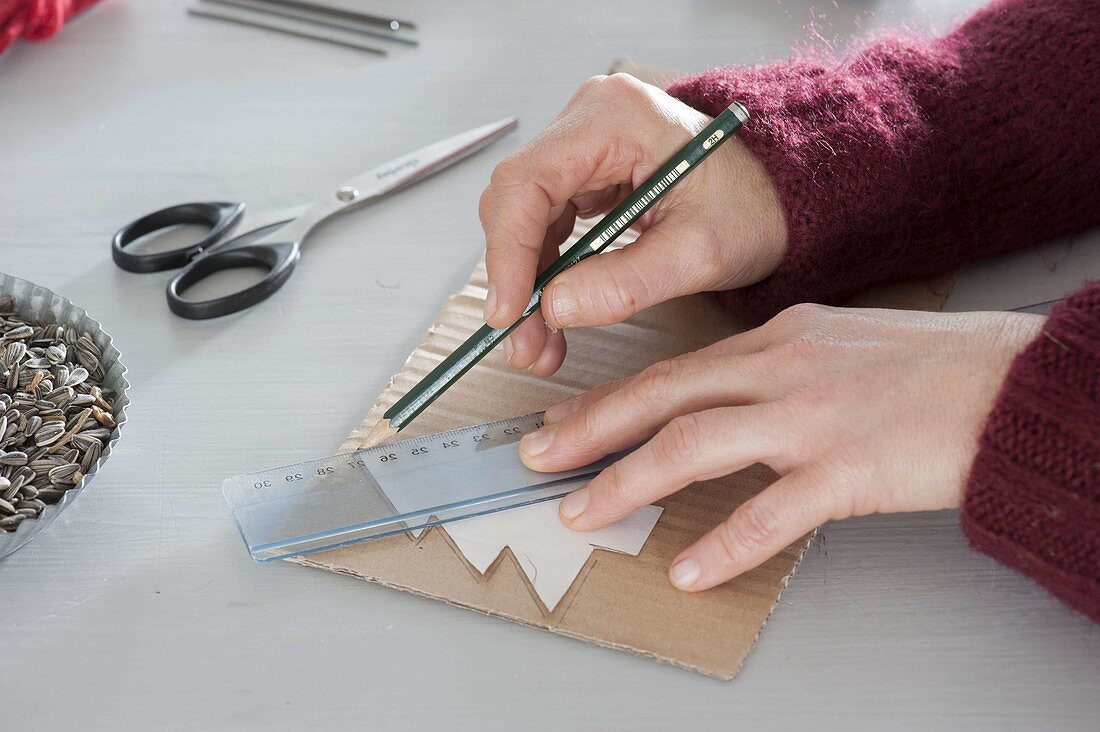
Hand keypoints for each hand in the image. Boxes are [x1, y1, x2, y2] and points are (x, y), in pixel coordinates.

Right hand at [480, 73, 785, 375]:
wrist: (780, 196)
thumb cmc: (754, 208)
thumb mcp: (699, 254)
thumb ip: (625, 282)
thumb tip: (553, 308)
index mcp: (617, 118)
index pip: (528, 181)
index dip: (508, 250)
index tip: (508, 311)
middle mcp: (589, 118)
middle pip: (516, 200)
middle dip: (515, 278)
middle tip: (523, 345)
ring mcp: (583, 143)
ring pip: (524, 218)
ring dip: (527, 285)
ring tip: (539, 346)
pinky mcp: (585, 171)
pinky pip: (545, 224)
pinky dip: (546, 275)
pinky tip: (553, 318)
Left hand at [517, 305, 1042, 590]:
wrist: (1013, 383)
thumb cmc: (931, 367)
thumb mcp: (836, 344)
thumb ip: (775, 368)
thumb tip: (722, 397)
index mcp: (776, 339)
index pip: (671, 369)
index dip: (608, 400)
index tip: (564, 422)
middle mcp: (781, 370)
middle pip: (661, 398)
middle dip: (589, 431)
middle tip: (539, 459)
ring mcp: (811, 418)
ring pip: (693, 447)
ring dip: (628, 482)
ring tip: (586, 512)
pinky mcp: (849, 469)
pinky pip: (770, 514)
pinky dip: (723, 545)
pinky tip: (690, 570)